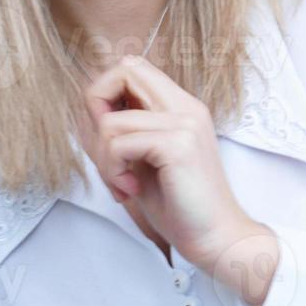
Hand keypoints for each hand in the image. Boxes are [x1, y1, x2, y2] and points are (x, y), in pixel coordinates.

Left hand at [83, 54, 264, 270]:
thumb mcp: (145, 162)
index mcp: (182, 108)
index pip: (133, 68)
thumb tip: (88, 115)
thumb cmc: (181, 207)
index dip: (107, 94)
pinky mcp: (178, 145)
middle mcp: (186, 107)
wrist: (217, 237)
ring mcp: (184, 123)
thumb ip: (125, 134)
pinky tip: (130, 190)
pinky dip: (113, 171)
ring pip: (111, 121)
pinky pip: (118, 144)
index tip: (109, 138)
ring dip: (103, 159)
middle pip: (124, 70)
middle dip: (97, 108)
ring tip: (121, 184)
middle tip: (107, 150)